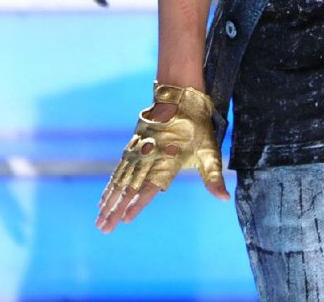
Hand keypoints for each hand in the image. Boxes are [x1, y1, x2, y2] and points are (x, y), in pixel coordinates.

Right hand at [96, 83, 228, 232]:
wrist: (180, 94)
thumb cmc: (197, 125)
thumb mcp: (209, 151)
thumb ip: (213, 178)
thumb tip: (225, 199)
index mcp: (167, 162)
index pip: (150, 188)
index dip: (138, 204)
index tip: (125, 219)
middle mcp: (149, 158)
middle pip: (129, 188)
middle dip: (115, 209)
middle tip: (103, 229)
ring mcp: (139, 151)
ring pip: (120, 180)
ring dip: (109, 200)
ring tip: (99, 219)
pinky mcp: (134, 145)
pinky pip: (119, 168)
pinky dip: (111, 184)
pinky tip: (105, 196)